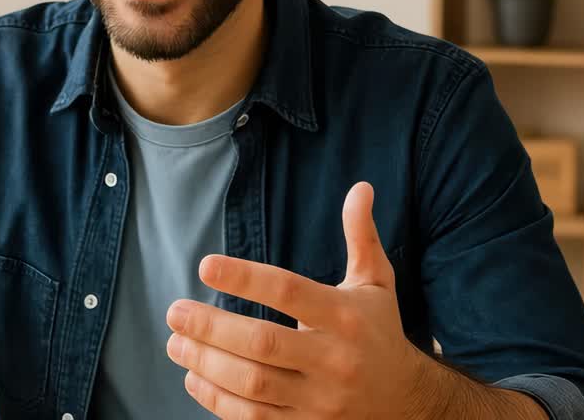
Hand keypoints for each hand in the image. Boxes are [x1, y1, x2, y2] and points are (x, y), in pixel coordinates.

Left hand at [165, 181, 422, 418]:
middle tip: (175, 312)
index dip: (245, 277)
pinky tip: (194, 377)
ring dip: (206, 363)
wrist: (408, 403)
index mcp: (345, 317)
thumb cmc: (379, 332)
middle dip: (211, 328)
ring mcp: (319, 400)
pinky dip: (217, 399)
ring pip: (252, 384)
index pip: (289, 292)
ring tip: (175, 343)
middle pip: (262, 344)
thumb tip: (360, 187)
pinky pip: (253, 418)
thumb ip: (361, 237)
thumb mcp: (377, 284)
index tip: (205, 264)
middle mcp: (333, 360)